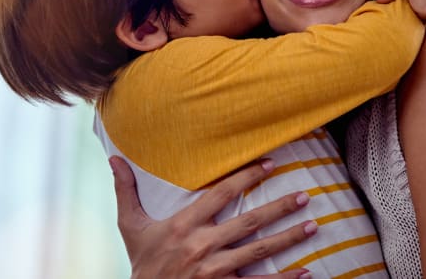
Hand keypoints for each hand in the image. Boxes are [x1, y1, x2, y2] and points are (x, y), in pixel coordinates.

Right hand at [110, 156, 315, 278]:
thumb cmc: (141, 262)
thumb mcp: (130, 225)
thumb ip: (125, 190)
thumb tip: (113, 158)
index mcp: (184, 225)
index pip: (221, 193)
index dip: (246, 176)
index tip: (269, 164)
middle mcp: (203, 246)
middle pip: (248, 222)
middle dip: (278, 207)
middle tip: (303, 195)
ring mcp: (216, 272)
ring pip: (259, 251)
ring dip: (288, 238)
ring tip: (312, 224)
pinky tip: (306, 272)